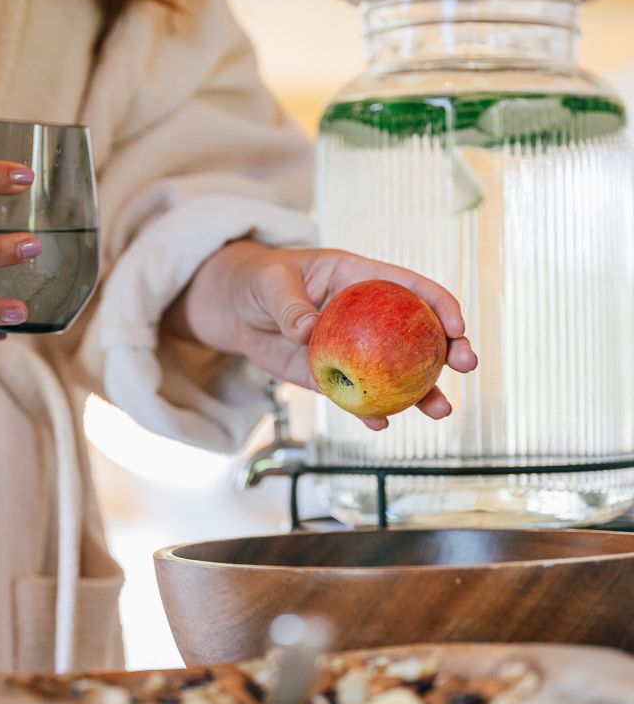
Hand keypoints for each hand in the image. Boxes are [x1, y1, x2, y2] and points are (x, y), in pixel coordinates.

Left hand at [164, 241, 477, 429]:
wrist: (237, 310)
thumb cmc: (259, 282)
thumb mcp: (270, 284)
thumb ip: (290, 304)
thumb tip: (307, 329)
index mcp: (363, 279)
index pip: (412, 288)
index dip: (440, 304)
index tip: (458, 324)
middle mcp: (370, 316)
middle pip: (420, 332)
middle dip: (450, 349)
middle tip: (467, 365)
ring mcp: (356, 349)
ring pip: (399, 371)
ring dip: (423, 392)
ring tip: (442, 411)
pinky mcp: (334, 375)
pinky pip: (360, 396)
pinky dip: (370, 412)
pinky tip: (381, 424)